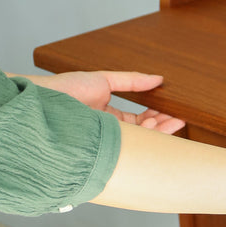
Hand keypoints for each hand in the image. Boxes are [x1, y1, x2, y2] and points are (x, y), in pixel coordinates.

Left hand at [26, 71, 184, 133]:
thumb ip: (132, 80)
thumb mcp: (104, 79)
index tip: (174, 112)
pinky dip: (145, 138)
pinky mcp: (102, 148)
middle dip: (163, 126)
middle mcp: (108, 130)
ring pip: (138, 142)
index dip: (157, 115)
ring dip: (157, 132)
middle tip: (180, 120)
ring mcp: (106, 140)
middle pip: (142, 132)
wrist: (45, 100)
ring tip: (170, 122)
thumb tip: (158, 78)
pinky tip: (154, 127)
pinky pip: (128, 148)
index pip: (139, 119)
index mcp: (107, 114)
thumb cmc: (66, 89)